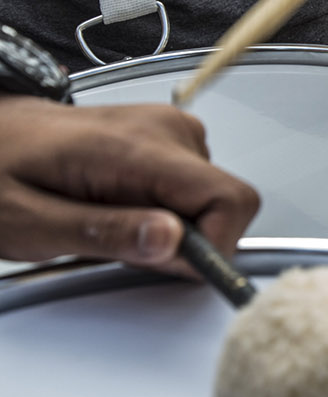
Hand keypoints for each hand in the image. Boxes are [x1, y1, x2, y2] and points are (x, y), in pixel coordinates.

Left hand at [0, 98, 258, 267]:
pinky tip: (122, 207)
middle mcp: (165, 130)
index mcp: (135, 148)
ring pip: (213, 200)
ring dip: (174, 227)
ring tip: (113, 222)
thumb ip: (105, 233)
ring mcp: (171, 130)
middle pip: (224, 203)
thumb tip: (173, 240)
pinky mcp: (170, 137)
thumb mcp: (29, 222)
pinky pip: (196, 187)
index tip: (173, 266)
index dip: (214, 246)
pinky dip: (169, 210)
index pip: (228, 198)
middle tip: (123, 246)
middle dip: (184, 242)